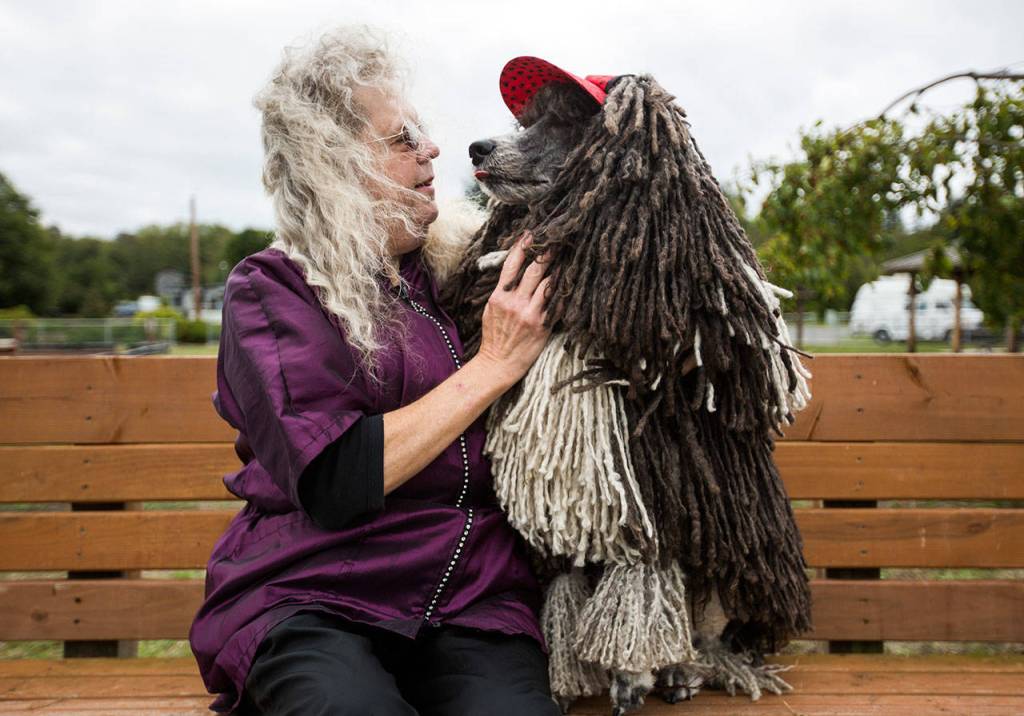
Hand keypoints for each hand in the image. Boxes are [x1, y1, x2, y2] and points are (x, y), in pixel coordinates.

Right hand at [476, 231, 552, 386]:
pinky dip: (562, 291)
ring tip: (566, 256)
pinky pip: (556, 304)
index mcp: (499, 296)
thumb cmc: (494, 336)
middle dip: (546, 253)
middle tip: (557, 239)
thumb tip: (512, 274)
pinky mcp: (542, 325)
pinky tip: (569, 281)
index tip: (530, 234)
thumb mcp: (490, 309)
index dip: (522, 247)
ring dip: (558, 269)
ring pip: (548, 284)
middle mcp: (515, 302)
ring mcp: (530, 314)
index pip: (511, 265)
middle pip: (534, 271)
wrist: (498, 363)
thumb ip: (502, 291)